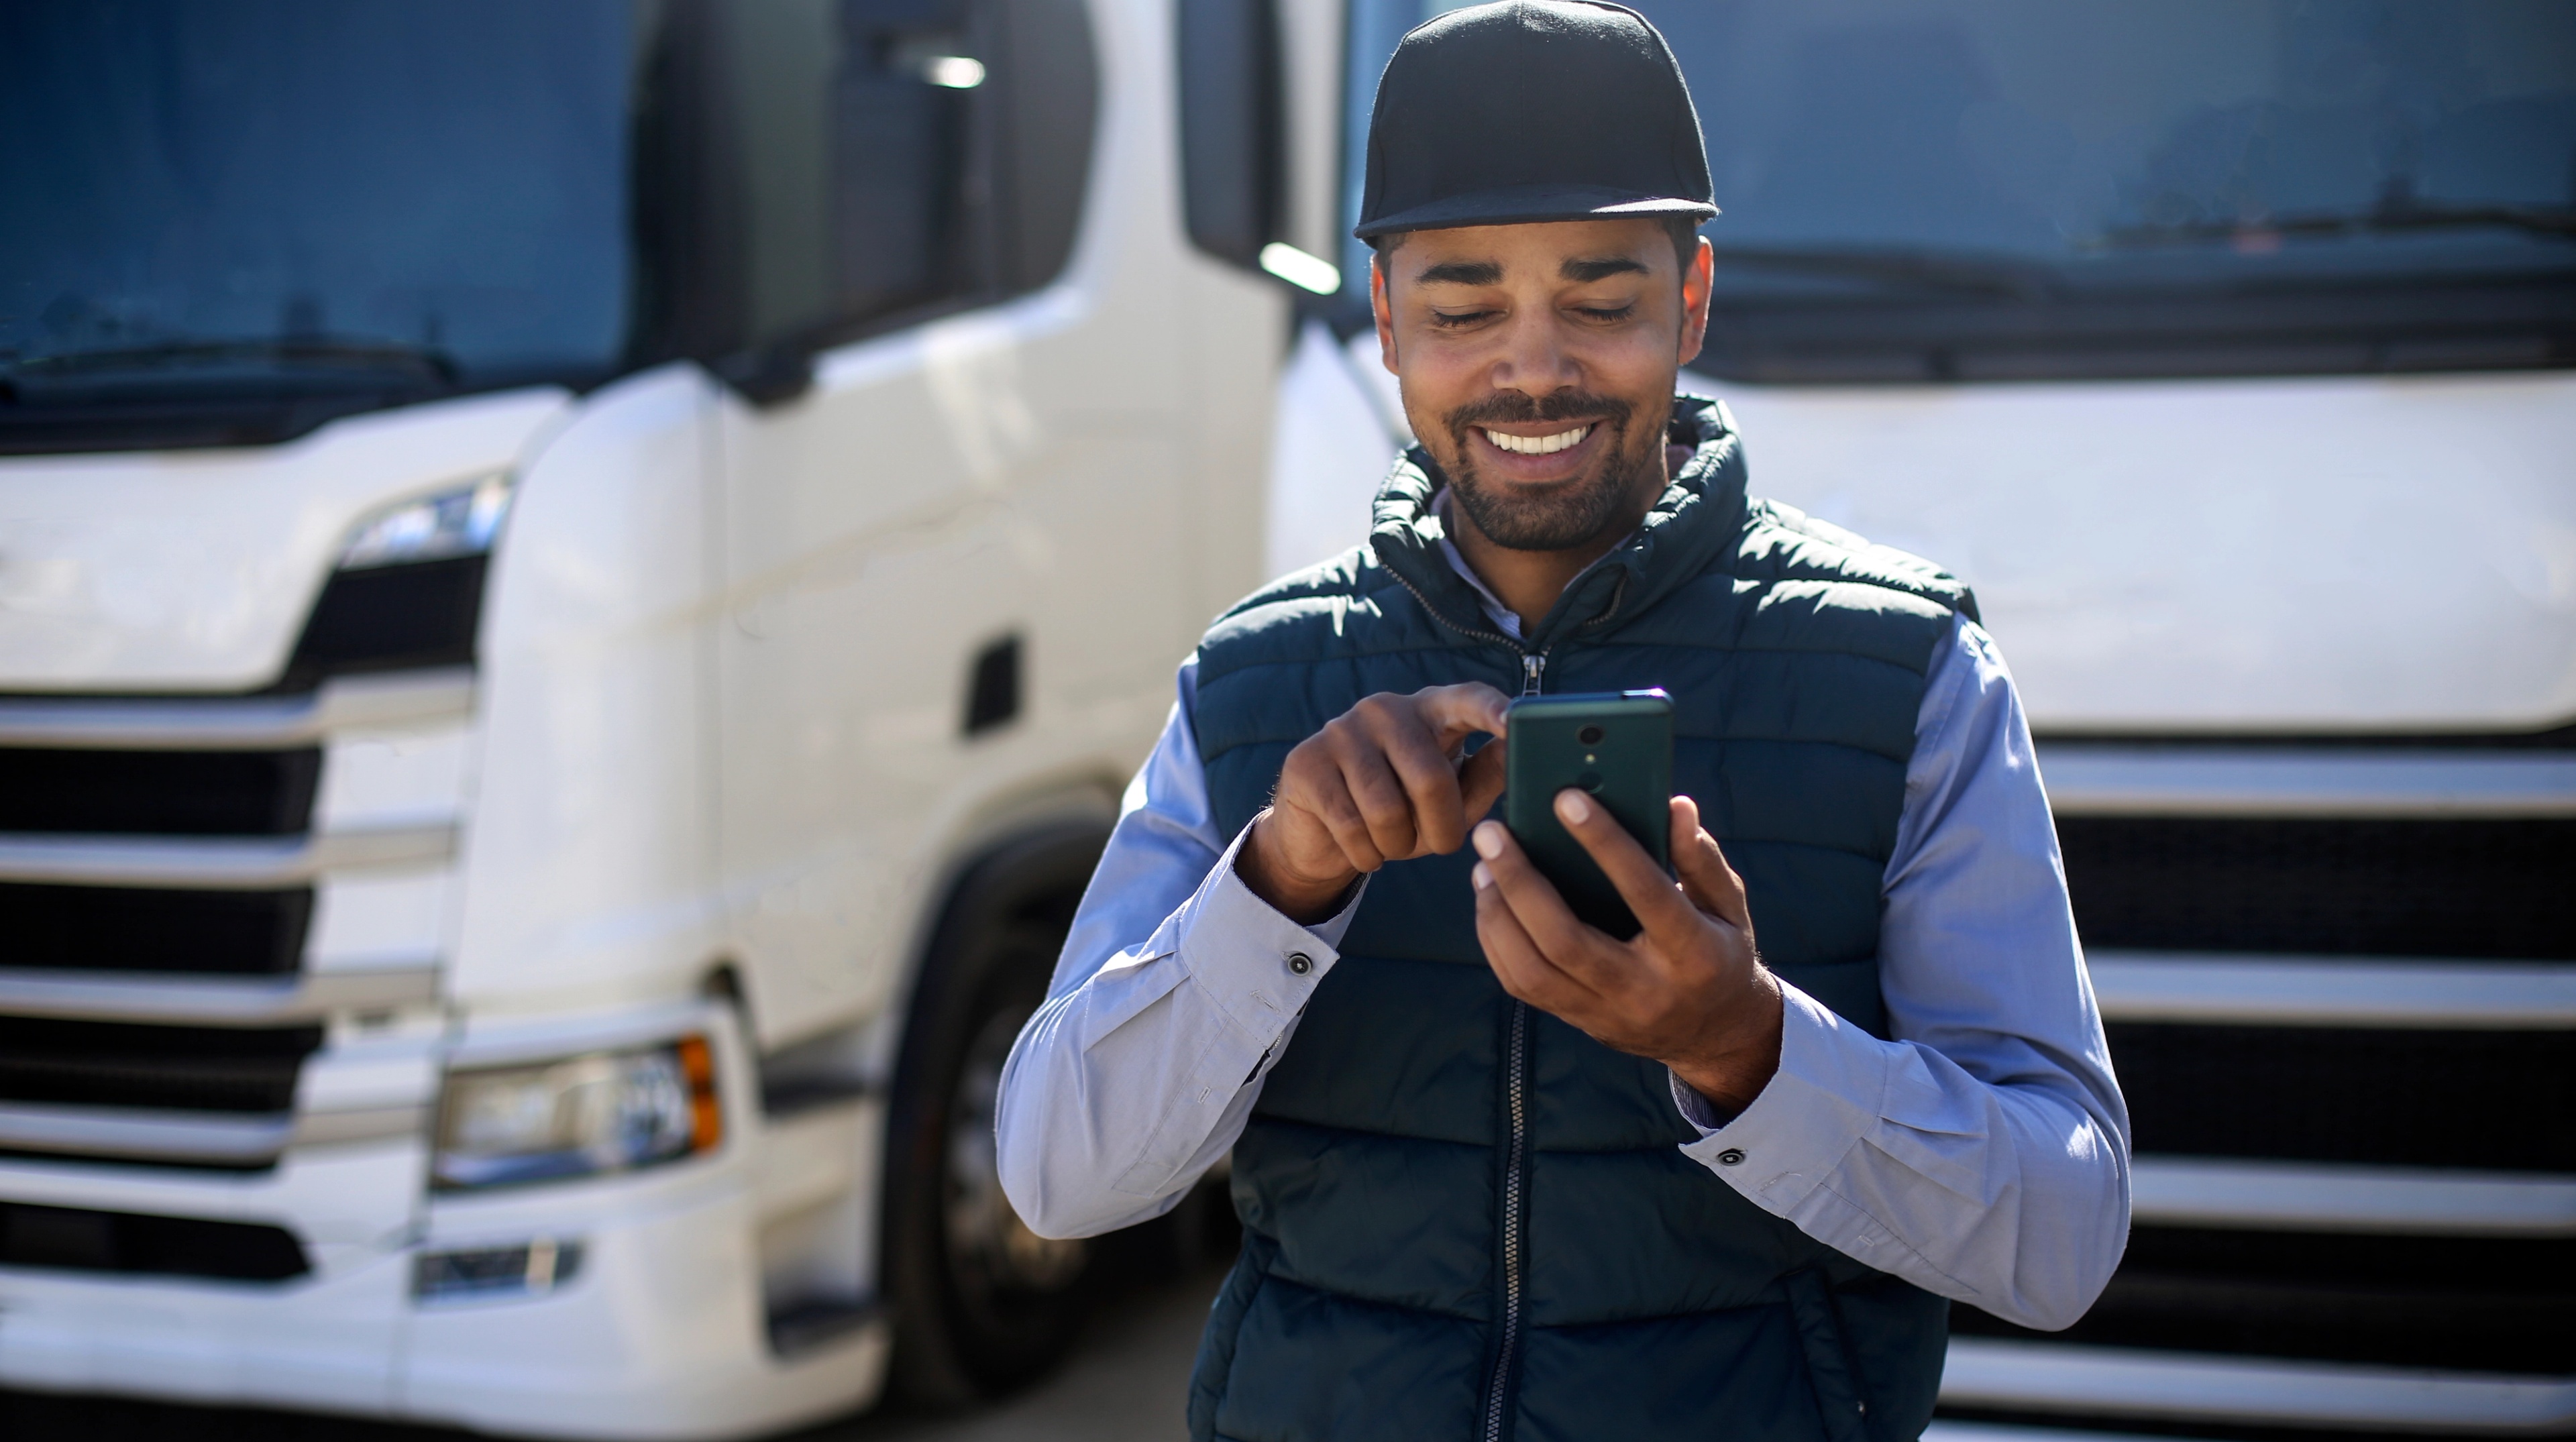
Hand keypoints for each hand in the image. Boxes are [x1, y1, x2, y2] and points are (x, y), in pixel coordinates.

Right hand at [1238, 683, 1512, 922]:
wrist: (1323, 835)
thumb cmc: (1404, 813)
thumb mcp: (1453, 800)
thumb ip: (1487, 776)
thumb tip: (1519, 749)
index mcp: (1430, 711)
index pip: (1465, 698)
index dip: (1491, 709)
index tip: (1515, 721)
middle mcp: (1385, 709)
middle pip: (1430, 777)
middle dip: (1442, 829)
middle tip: (1439, 845)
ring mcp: (1341, 730)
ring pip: (1387, 809)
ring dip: (1398, 845)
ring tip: (1394, 843)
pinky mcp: (1306, 761)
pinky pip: (1349, 825)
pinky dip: (1366, 854)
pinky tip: (1364, 848)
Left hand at [1470, 792, 1782, 1113]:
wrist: (1714, 1035)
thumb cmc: (1719, 950)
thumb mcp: (1728, 906)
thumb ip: (1702, 858)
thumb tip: (1675, 805)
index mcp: (1693, 954)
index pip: (1645, 892)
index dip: (1606, 843)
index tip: (1566, 798)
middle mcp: (1644, 989)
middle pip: (1566, 940)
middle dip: (1520, 881)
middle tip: (1491, 833)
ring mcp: (1606, 1013)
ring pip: (1532, 970)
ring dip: (1498, 913)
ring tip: (1483, 866)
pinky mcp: (1578, 1021)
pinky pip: (1522, 986)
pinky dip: (1496, 941)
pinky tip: (1490, 901)